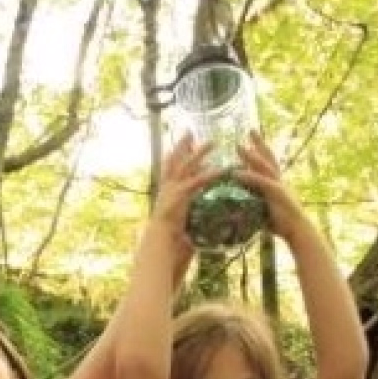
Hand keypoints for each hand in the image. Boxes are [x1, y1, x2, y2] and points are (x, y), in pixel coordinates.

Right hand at [151, 133, 218, 271]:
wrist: (157, 247)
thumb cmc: (166, 241)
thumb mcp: (178, 226)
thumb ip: (187, 222)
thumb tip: (194, 230)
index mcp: (165, 194)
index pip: (171, 170)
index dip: (178, 156)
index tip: (185, 146)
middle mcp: (166, 189)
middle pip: (174, 161)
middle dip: (182, 146)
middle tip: (189, 131)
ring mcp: (171, 192)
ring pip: (186, 166)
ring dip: (199, 153)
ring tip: (212, 142)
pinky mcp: (179, 197)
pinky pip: (196, 182)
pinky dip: (209, 175)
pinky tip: (220, 169)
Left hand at [232, 133, 307, 240]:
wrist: (299, 232)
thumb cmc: (283, 225)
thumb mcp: (266, 210)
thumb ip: (256, 204)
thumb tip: (241, 206)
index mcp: (278, 183)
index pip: (269, 162)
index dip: (261, 150)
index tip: (253, 138)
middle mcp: (280, 181)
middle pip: (269, 157)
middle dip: (260, 143)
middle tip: (250, 129)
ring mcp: (279, 186)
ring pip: (265, 166)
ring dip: (251, 156)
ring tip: (238, 147)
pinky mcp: (277, 195)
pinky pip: (261, 182)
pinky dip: (249, 176)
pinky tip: (237, 172)